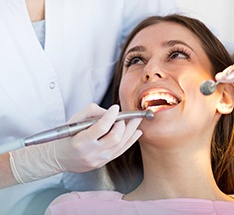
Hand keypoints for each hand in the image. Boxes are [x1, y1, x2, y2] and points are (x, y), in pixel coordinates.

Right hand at [9, 104, 142, 182]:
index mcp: (81, 141)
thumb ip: (93, 112)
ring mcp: (99, 160)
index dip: (111, 116)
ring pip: (121, 144)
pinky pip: (121, 151)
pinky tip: (136, 132)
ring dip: (131, 131)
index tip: (116, 107)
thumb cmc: (67, 136)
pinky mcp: (104, 163)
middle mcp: (91, 153)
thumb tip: (111, 113)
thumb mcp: (75, 120)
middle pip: (115, 137)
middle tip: (129, 115)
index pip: (101, 127)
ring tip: (136, 120)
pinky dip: (131, 140)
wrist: (60, 157)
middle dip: (125, 124)